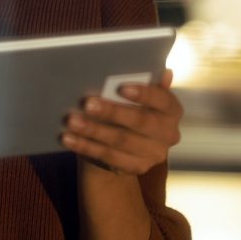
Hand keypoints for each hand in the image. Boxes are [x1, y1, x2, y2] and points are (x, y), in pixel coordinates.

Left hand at [61, 69, 181, 174]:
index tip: (121, 87)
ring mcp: (154, 154)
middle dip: (112, 112)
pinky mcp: (137, 168)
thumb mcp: (136, 94)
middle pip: (140, 121)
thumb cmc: (129, 107)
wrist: (125, 143)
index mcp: (171, 109)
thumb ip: (143, 82)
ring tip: (72, 120)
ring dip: (93, 130)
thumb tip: (163, 71)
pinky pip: (108, 157)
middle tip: (87, 103)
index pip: (162, 99)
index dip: (143, 93)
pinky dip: (86, 147)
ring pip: (120, 141)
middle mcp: (168, 133)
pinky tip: (69, 138)